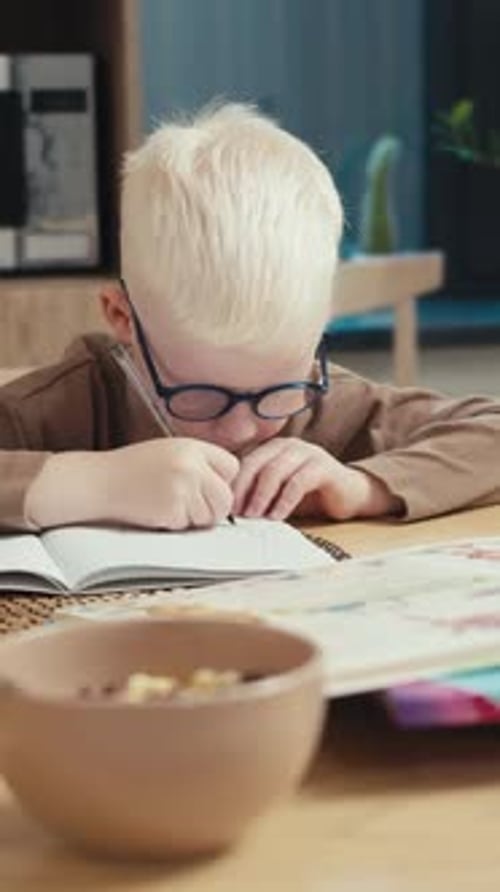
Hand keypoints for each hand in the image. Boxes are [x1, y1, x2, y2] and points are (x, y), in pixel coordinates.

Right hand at [26, 439, 238, 529]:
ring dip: (193, 518)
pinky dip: (175, 524)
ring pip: (210, 516)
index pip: (231, 467)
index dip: (222, 480)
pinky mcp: (172, 510)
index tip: (208, 487)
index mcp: (192, 447)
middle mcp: (191, 465)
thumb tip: (228, 486)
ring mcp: (182, 488)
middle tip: (193, 507)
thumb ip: (199, 463)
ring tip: (169, 505)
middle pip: (226, 497)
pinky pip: (188, 526)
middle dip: (214, 507)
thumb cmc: (132, 469)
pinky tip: (156, 511)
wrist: (99, 482)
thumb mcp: (169, 451)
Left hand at [232, 437, 400, 521]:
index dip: (234, 485)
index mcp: (274, 448)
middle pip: (257, 464)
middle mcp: (289, 446)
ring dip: (261, 495)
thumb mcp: (280, 493)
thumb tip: (233, 511)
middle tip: (237, 512)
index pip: (246, 462)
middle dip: (244, 490)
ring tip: (255, 516)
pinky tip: (278, 516)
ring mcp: (308, 453)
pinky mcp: (323, 467)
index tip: (226, 507)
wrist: (351, 495)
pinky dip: (284, 500)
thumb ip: (260, 495)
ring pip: (275, 471)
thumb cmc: (312, 495)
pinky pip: (298, 482)